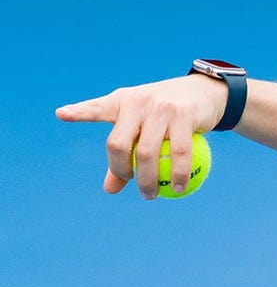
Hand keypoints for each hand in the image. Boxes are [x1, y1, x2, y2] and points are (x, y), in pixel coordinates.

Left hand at [56, 75, 227, 198]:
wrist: (204, 92)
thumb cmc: (167, 112)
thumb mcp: (143, 127)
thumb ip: (125, 155)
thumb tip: (110, 190)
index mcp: (122, 101)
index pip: (97, 109)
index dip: (79, 112)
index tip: (62, 114)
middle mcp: (138, 102)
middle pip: (119, 144)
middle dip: (122, 171)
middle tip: (133, 185)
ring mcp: (161, 108)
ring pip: (148, 153)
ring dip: (149, 181)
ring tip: (151, 195)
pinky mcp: (183, 115)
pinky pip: (179, 152)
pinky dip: (178, 174)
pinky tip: (179, 187)